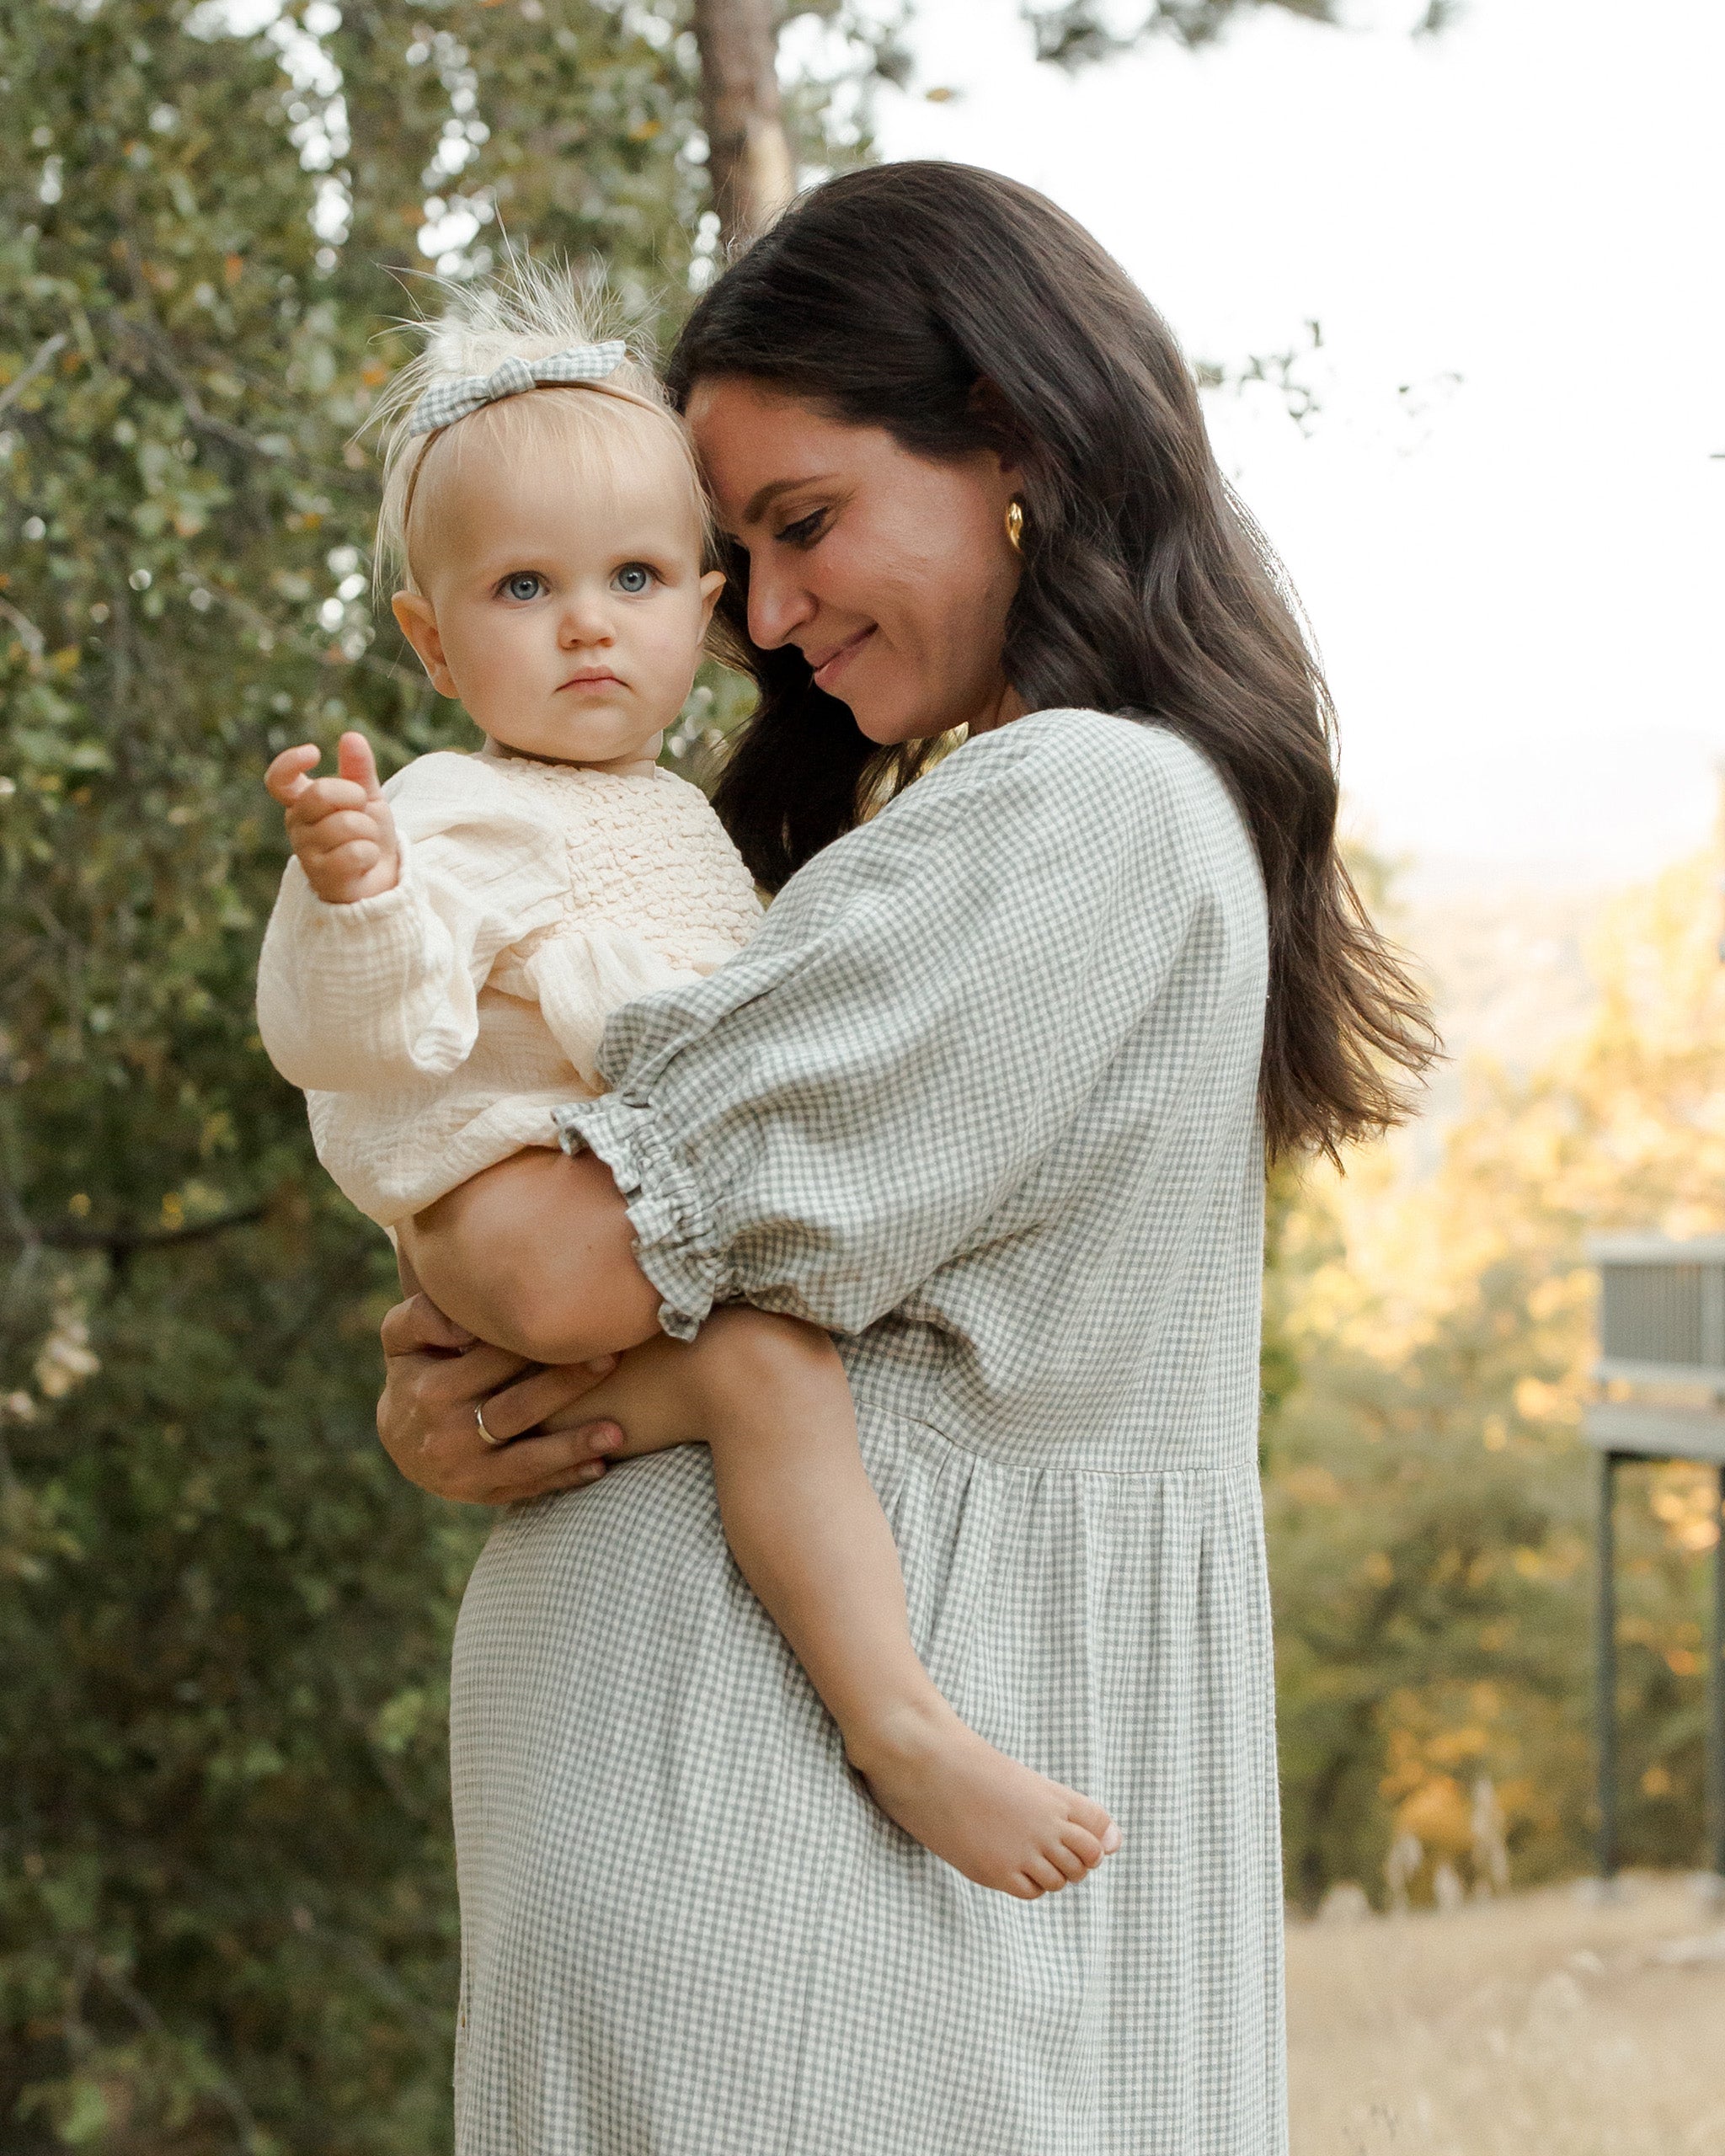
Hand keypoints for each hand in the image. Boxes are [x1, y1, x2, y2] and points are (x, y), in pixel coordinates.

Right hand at [266, 730, 400, 903]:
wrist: (382, 879)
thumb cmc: (368, 834)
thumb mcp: (368, 797)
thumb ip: (359, 769)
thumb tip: (351, 736)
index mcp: (302, 802)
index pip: (278, 780)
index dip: (289, 763)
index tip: (314, 753)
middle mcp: (297, 825)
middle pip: (321, 793)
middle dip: (355, 798)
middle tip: (362, 812)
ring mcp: (306, 853)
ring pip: (346, 824)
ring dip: (369, 832)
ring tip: (365, 843)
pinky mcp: (322, 877)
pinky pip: (355, 853)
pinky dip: (371, 854)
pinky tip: (364, 863)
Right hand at [377, 1293, 628, 1505]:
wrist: (397, 1439)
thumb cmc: (415, 1371)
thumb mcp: (402, 1338)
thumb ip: (424, 1316)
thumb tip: (464, 1321)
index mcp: (433, 1390)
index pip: (492, 1361)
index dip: (534, 1341)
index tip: (576, 1321)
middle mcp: (449, 1435)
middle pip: (517, 1408)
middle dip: (566, 1385)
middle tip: (611, 1359)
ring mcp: (467, 1470)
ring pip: (527, 1459)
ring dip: (573, 1446)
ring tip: (617, 1433)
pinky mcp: (484, 1493)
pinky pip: (529, 1487)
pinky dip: (565, 1479)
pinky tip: (600, 1466)